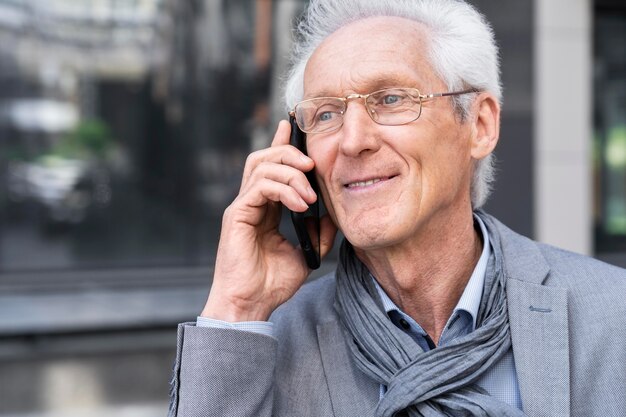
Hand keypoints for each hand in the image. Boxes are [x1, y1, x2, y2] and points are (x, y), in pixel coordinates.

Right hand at [201, 120, 336, 321]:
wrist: (250, 305)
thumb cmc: (271, 283)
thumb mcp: (305, 254)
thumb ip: (317, 232)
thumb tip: (333, 214)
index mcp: (265, 208)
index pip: (272, 167)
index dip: (281, 144)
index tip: (292, 126)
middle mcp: (251, 203)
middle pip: (264, 158)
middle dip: (289, 153)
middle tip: (313, 165)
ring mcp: (242, 207)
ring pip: (260, 166)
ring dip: (290, 172)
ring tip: (310, 192)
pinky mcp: (237, 215)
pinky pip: (259, 186)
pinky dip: (283, 189)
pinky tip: (300, 204)